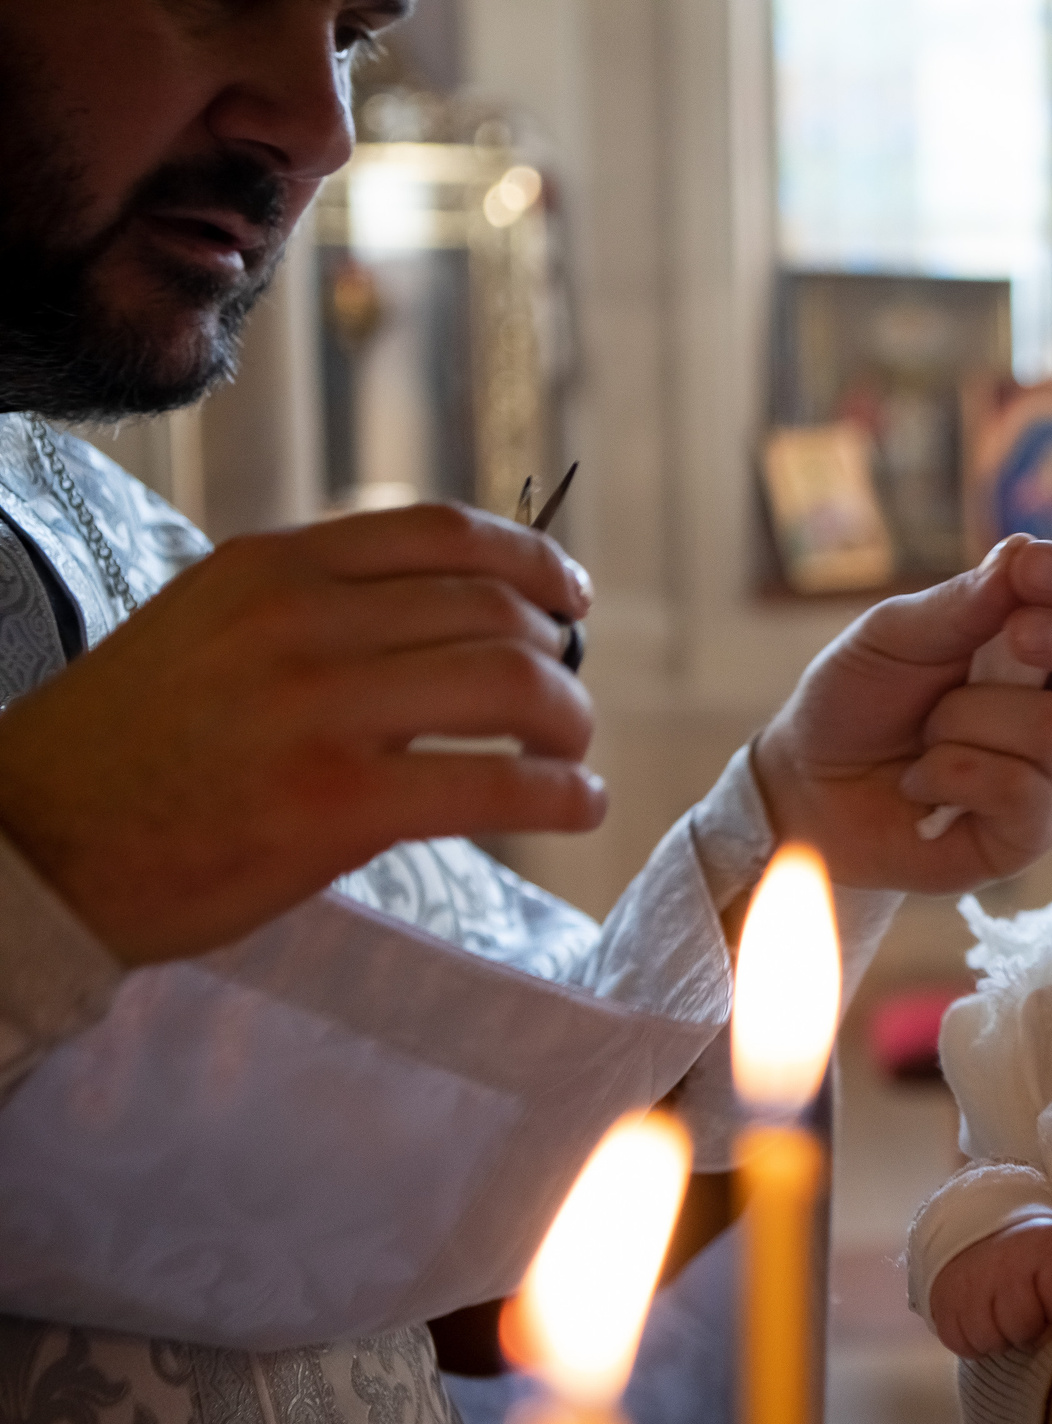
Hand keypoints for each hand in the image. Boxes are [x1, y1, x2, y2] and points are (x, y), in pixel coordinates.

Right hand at [0, 504, 597, 963]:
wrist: (32, 843)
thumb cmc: (132, 747)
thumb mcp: (213, 626)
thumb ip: (320, 609)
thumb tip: (463, 617)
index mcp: (273, 565)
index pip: (444, 533)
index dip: (533, 562)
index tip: (570, 597)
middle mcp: (301, 620)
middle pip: (495, 610)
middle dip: (556, 658)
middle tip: (564, 706)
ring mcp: (319, 709)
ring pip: (513, 683)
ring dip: (569, 721)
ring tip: (570, 756)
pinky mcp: (334, 803)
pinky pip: (496, 785)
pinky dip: (563, 794)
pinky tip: (578, 806)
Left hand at [751, 536, 1051, 891]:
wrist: (808, 788)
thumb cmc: (858, 701)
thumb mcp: (893, 635)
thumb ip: (959, 604)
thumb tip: (1022, 552)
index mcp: (1045, 645)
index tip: (1029, 569)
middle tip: (1017, 637)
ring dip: (966, 722)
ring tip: (926, 737)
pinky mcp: (1029, 836)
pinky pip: (1023, 794)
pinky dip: (954, 775)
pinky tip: (921, 783)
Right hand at [927, 1220, 1051, 1356]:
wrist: (981, 1227)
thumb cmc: (1035, 1256)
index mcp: (1046, 1247)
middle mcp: (1005, 1262)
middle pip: (1024, 1327)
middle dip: (1029, 1327)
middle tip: (1026, 1310)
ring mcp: (970, 1282)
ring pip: (990, 1341)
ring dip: (1000, 1337)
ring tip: (1003, 1317)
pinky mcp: (943, 1299)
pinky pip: (961, 1344)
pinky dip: (972, 1341)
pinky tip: (981, 1319)